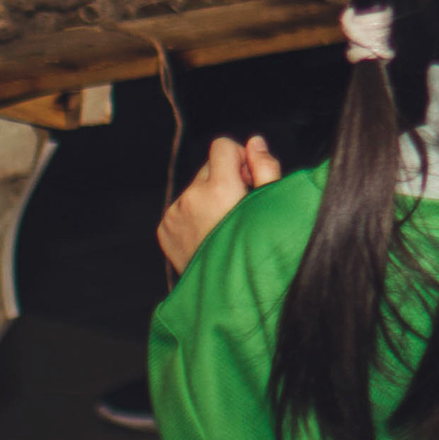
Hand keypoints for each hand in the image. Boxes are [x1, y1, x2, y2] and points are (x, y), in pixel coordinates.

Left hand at [158, 135, 282, 273]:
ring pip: (195, 189)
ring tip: (223, 228)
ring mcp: (174, 215)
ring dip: (208, 199)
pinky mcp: (164, 230)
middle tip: (238, 210)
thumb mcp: (274, 207)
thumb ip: (266, 168)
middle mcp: (191, 198)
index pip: (222, 146)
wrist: (229, 297)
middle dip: (224, 180)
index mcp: (219, 189)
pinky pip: (182, 208)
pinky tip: (208, 237)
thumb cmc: (257, 252)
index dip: (239, 160)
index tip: (248, 183)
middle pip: (208, 167)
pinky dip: (194, 216)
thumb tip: (254, 142)